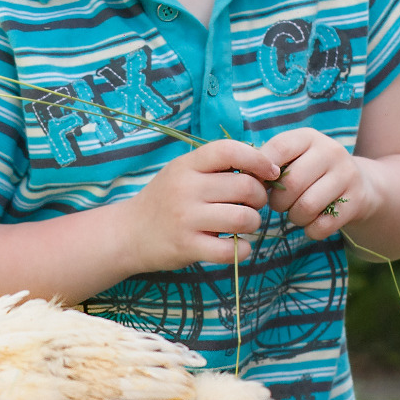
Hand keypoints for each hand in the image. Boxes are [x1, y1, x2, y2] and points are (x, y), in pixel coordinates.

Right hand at [122, 139, 277, 269]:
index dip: (258, 159)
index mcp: (187, 165)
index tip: (271, 173)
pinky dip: (243, 249)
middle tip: (252, 205)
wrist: (128, 234)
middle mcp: (185, 188)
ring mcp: (185, 218)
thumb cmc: (165, 200)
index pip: (229, 150)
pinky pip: (232, 249)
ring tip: (243, 225)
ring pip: (243, 218)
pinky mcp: (187, 247)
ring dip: (253, 223)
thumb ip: (216, 167)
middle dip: (259, 197)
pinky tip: (237, 246)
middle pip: (245, 186)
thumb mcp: (183, 173)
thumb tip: (265, 167)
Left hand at [261, 129, 375, 239]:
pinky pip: (323, 225)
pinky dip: (311, 230)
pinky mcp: (357, 200)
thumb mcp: (294, 159)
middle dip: (278, 202)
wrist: (360, 185)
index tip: (260, 185)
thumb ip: (269, 164)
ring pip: (307, 207)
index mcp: (309, 137)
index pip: (279, 149)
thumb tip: (244, 178)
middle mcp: (331, 151)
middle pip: (292, 183)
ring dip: (294, 218)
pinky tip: (312, 224)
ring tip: (296, 214)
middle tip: (279, 205)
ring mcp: (347, 175)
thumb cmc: (312, 172)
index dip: (262, 171)